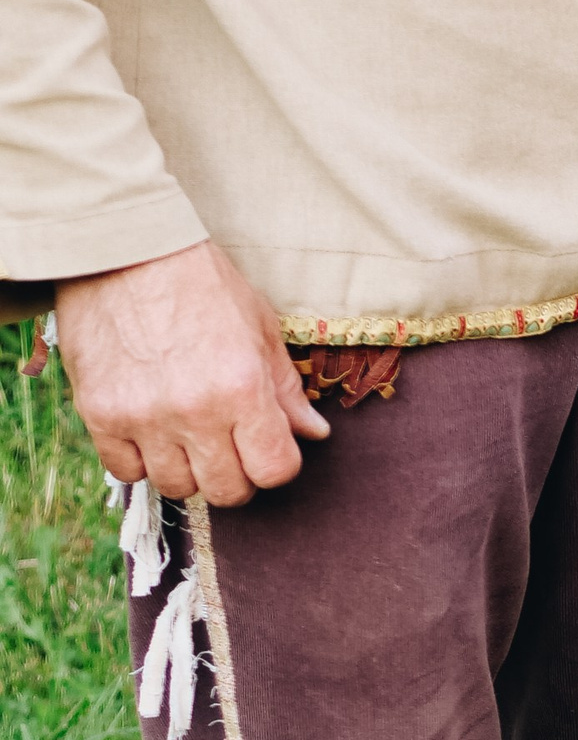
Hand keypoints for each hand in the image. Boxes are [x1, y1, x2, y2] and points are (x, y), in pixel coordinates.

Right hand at [54, 243, 327, 506]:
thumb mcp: (259, 328)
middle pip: (227, 490)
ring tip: (186, 433)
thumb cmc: (200, 283)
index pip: (274, 472)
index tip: (267, 445)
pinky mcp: (100, 414)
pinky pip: (126, 472)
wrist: (123, 249)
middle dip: (236, 474)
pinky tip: (148, 431)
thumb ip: (286, 389)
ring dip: (187, 468)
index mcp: (243, 389)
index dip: (276, 463)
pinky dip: (140, 460)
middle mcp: (195, 411)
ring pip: (177, 487)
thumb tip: (315, 434)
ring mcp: (143, 417)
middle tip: (227, 444)